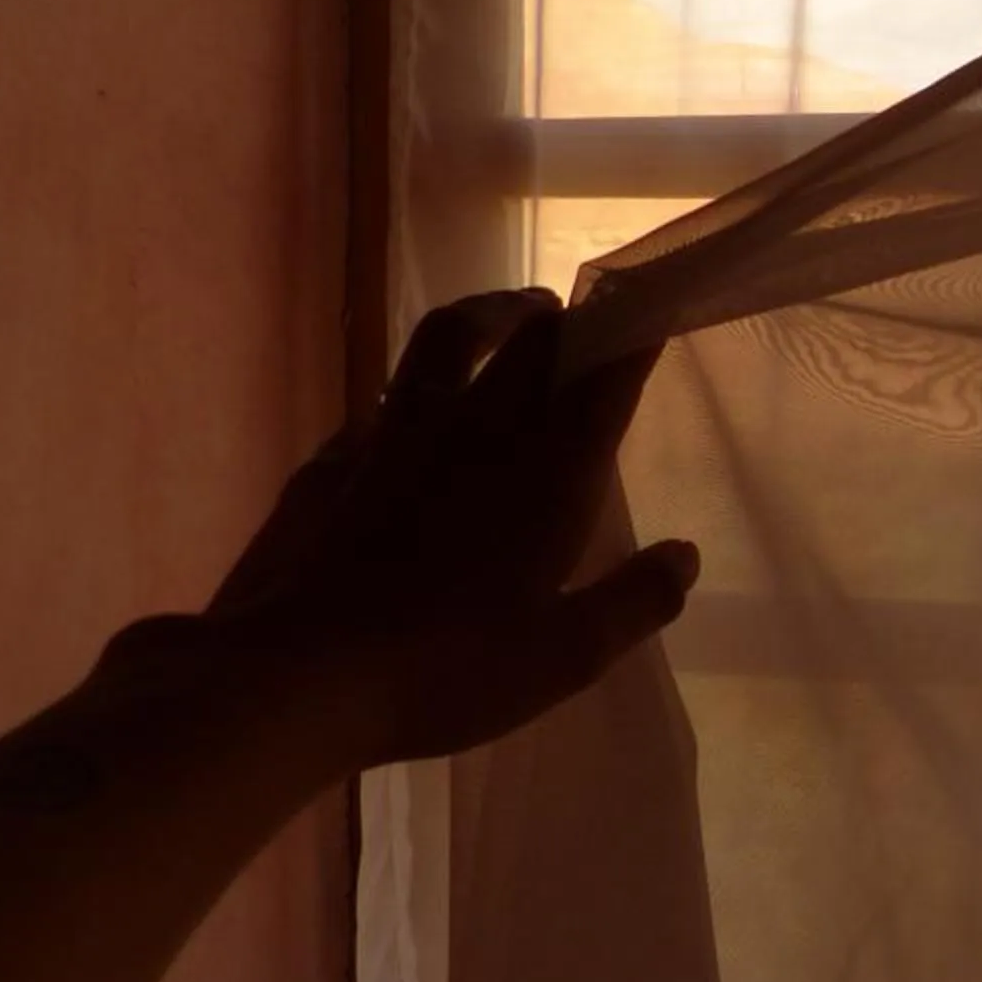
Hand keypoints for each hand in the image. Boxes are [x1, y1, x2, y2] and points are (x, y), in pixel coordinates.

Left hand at [198, 288, 698, 770]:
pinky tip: (403, 419)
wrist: (295, 675)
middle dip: (570, 318)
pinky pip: (379, 403)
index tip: (657, 307)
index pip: (605, 374)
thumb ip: (635, 600)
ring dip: (490, 314)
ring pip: (448, 339)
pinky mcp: (332, 461)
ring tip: (512, 314)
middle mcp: (476, 430)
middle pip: (533, 339)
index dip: (635, 332)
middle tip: (590, 317)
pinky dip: (407, 395)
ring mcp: (395, 437)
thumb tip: (686, 556)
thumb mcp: (566, 654)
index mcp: (547, 471)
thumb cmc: (447, 668)